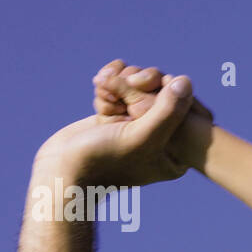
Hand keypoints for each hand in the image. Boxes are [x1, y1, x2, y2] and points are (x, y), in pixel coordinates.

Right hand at [36, 75, 195, 186]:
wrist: (61, 170)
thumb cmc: (103, 160)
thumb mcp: (142, 137)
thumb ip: (167, 111)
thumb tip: (185, 81)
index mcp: (179, 152)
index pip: (190, 107)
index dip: (171, 89)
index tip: (151, 87)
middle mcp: (162, 137)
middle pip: (165, 90)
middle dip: (141, 82)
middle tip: (126, 84)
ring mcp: (138, 124)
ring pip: (141, 83)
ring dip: (121, 81)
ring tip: (105, 93)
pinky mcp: (117, 114)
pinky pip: (123, 84)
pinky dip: (110, 81)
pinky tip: (99, 88)